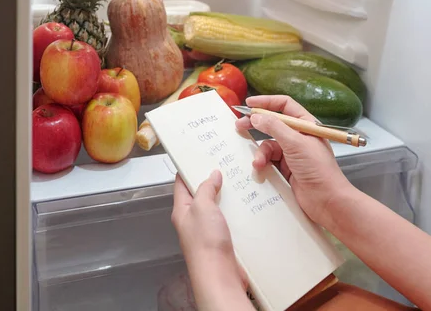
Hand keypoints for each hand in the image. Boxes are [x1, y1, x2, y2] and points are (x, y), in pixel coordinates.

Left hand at [172, 171, 251, 309]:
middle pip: (202, 195)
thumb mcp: (202, 207)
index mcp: (182, 211)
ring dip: (228, 196)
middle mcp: (193, 220)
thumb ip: (206, 188)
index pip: (182, 184)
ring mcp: (209, 231)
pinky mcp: (223, 239)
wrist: (219, 275)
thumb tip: (212, 175)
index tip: (200, 155)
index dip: (189, 168)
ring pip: (218, 207)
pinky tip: (248, 204)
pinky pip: (230, 220)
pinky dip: (238, 211)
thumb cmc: (205, 242)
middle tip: (226, 165)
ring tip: (240, 181)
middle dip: (213, 181)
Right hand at [235, 95, 354, 227]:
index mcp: (306, 125)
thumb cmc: (317, 168)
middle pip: (273, 124)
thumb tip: (256, 116)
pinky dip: (263, 164)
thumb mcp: (295, 143)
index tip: (249, 103)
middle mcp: (299, 136)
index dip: (267, 102)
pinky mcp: (286, 169)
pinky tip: (260, 169)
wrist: (327, 200)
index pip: (285, 105)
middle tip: (239, 126)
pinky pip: (269, 161)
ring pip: (269, 145)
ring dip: (261, 153)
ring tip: (258, 163)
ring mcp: (292, 153)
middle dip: (256, 125)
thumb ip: (274, 127)